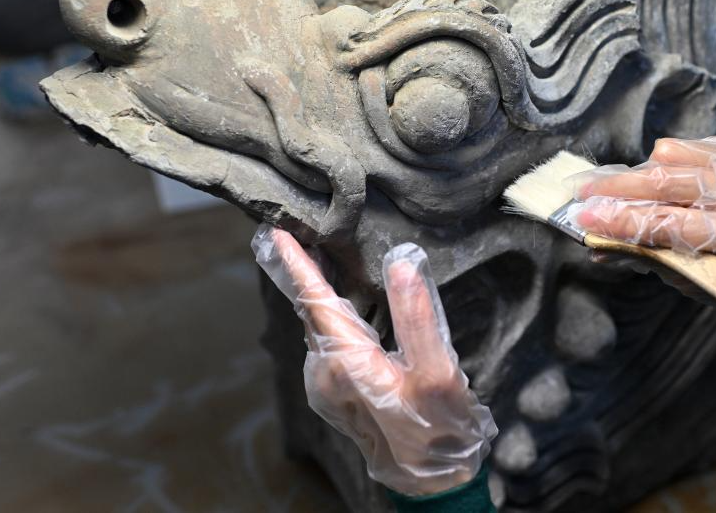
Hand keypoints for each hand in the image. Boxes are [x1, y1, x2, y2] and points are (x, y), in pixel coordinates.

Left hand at [251, 225, 495, 495]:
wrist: (431, 484)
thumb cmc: (439, 430)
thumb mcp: (439, 373)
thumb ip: (418, 316)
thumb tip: (400, 261)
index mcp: (348, 364)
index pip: (317, 302)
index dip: (297, 265)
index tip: (276, 233)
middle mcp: (325, 374)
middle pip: (311, 312)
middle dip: (304, 273)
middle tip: (298, 234)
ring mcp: (325, 387)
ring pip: (317, 328)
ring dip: (316, 295)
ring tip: (316, 260)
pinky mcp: (334, 394)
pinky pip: (326, 344)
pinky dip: (328, 318)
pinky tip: (341, 305)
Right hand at [566, 134, 715, 302]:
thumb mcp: (701, 278)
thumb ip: (651, 257)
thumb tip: (598, 244)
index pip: (664, 223)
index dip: (618, 220)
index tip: (582, 217)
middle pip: (661, 181)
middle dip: (614, 186)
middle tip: (580, 191)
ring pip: (668, 154)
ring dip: (640, 173)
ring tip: (626, 190)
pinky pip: (686, 146)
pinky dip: (666, 163)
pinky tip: (666, 181)